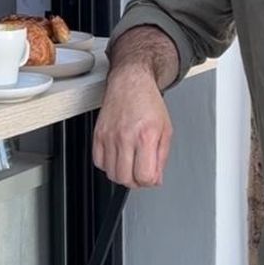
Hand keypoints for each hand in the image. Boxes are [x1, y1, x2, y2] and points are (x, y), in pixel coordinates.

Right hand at [92, 63, 172, 188]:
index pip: (144, 176)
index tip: (151, 177)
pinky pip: (98, 161)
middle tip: (140, 173)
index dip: (149, 181)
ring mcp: (109, 136)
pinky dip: (107, 165)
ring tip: (130, 165)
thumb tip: (155, 179)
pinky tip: (117, 157)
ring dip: (122, 174)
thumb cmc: (149, 102)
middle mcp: (126, 137)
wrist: (131, 83)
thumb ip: (162, 157)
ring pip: (111, 173)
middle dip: (135, 181)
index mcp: (146, 136)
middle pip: (125, 178)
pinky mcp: (98, 134)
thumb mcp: (166, 130)